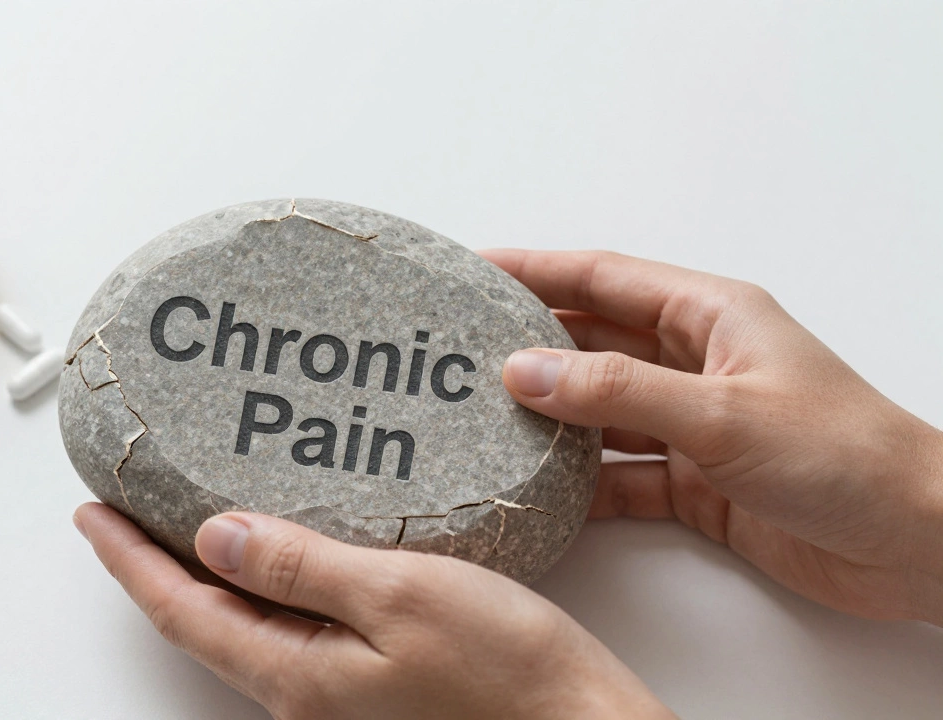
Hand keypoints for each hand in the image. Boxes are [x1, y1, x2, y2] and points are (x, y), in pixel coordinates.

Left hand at [75, 503, 673, 719]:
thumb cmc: (510, 675)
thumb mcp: (399, 596)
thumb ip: (301, 566)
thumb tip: (214, 538)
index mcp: (295, 675)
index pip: (180, 611)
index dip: (126, 560)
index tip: (91, 512)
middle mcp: (303, 696)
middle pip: (202, 623)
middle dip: (153, 566)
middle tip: (126, 509)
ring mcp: (335, 695)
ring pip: (244, 626)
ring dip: (206, 574)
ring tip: (187, 519)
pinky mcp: (372, 685)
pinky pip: (292, 629)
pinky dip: (266, 584)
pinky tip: (283, 554)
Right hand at [480, 249, 942, 624]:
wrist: (913, 541)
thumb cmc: (844, 455)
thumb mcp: (720, 413)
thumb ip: (617, 391)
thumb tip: (526, 369)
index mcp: (709, 316)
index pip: (602, 279)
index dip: (535, 270)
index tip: (474, 269)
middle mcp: (695, 362)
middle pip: (593, 342)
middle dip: (528, 344)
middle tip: (459, 349)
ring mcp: (694, 424)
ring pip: (601, 411)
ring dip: (549, 416)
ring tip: (480, 418)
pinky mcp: (696, 482)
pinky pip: (620, 475)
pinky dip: (582, 483)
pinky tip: (542, 488)